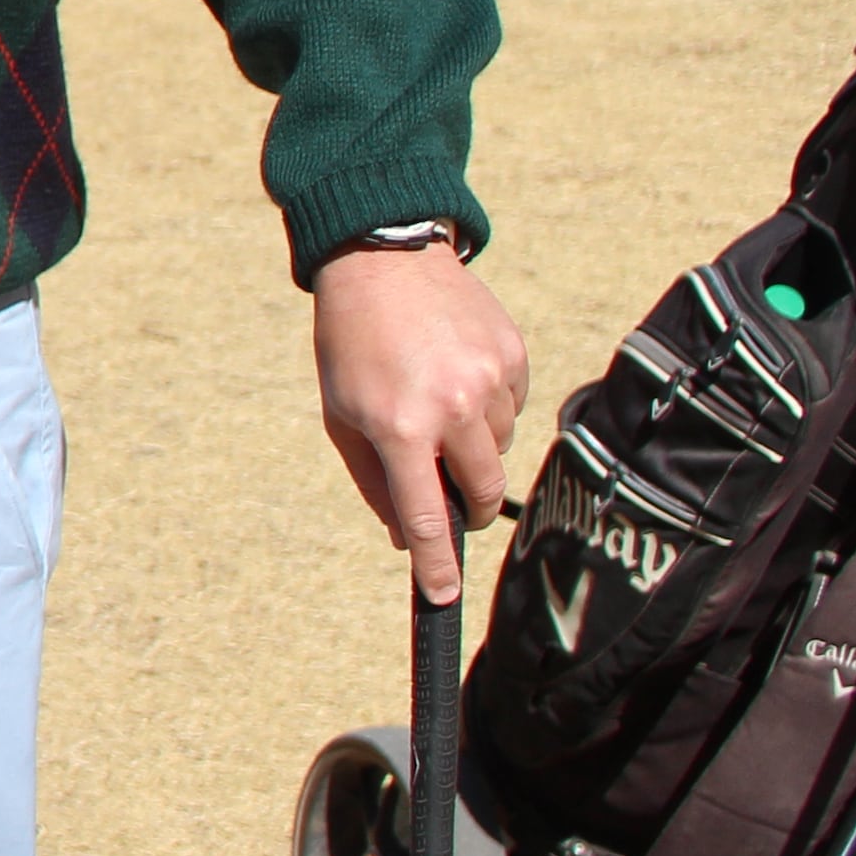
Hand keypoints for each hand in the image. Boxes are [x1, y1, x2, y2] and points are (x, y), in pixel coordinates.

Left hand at [315, 237, 528, 604]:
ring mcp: (490, 381)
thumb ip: (374, 480)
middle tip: (452, 497)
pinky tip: (457, 374)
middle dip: (469, 506)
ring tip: (436, 401)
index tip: (442, 595)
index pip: (425, 515)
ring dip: (473, 445)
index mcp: (400, 428)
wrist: (382, 260)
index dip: (435, 562)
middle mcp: (452, 408)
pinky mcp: (514, 356)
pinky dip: (489, 407)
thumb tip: (404, 535)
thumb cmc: (351, 344)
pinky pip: (513, 408)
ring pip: (499, 449)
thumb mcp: (342, 415)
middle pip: (482, 492)